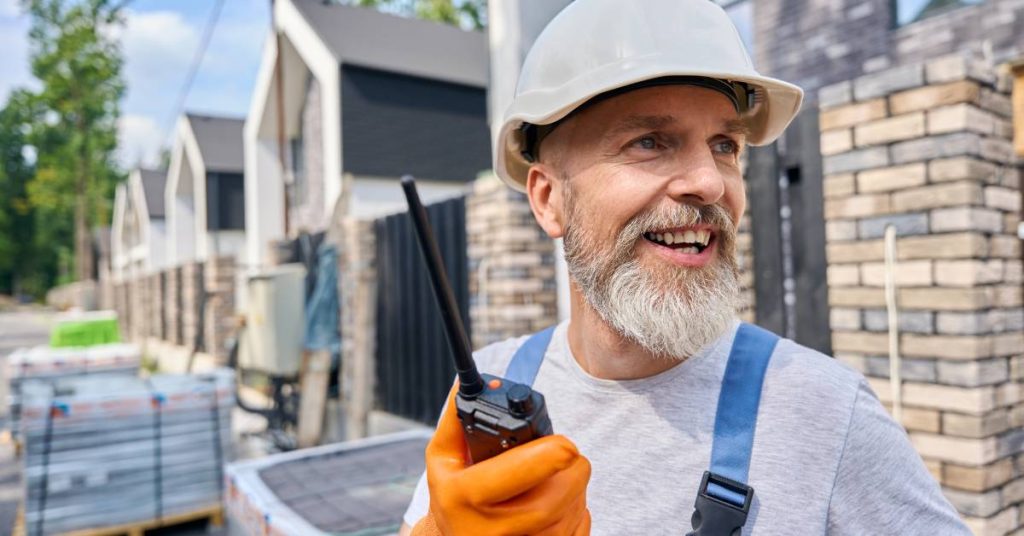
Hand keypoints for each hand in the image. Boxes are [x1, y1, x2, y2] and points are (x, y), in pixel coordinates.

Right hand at [412, 385, 590, 535]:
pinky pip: (575, 534)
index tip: (567, 445)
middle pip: (550, 502)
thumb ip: (459, 417)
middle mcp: (485, 530)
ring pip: (567, 517)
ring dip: (576, 491)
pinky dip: (578, 514)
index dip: (545, 458)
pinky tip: (563, 504)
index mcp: (460, 496)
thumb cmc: (453, 494)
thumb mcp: (444, 457)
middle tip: (571, 455)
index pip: (510, 477)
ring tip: (560, 477)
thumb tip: (477, 381)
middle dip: (572, 473)